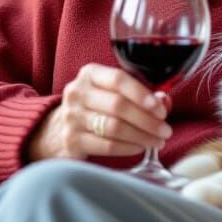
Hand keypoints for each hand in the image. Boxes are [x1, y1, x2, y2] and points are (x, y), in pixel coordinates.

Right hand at [27, 64, 171, 160]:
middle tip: (165, 130)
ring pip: (114, 127)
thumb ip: (139, 94)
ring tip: (157, 141)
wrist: (56, 130)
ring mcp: (72, 117)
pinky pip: (106, 145)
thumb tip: (164, 101)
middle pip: (118, 106)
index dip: (142, 94)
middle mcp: (77, 92)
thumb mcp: (112, 92)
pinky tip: (140, 148)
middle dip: (147, 120)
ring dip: (141, 136)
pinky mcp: (71, 140)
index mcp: (90, 74)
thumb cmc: (94, 107)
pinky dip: (128, 148)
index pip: (118, 79)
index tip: (161, 109)